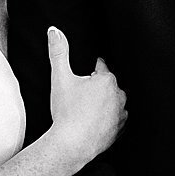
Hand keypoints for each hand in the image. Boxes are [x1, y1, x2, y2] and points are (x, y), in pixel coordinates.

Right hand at [46, 27, 126, 172]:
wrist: (72, 144)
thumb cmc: (67, 111)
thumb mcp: (60, 78)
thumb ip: (58, 52)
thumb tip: (54, 30)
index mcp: (107, 81)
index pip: (101, 67)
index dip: (91, 69)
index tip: (87, 71)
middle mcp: (118, 97)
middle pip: (109, 85)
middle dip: (98, 86)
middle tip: (83, 92)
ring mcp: (120, 115)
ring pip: (114, 103)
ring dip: (105, 102)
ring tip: (88, 107)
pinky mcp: (118, 131)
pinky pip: (115, 120)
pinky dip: (107, 119)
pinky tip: (94, 122)